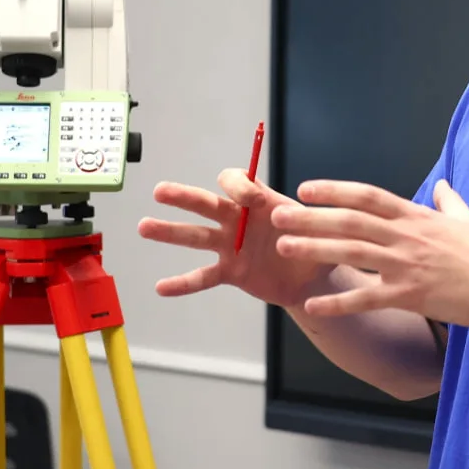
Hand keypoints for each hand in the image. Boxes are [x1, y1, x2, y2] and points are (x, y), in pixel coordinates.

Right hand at [137, 169, 329, 307]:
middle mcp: (240, 218)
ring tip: (144, 227)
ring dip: (170, 232)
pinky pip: (204, 276)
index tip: (251, 201)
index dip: (240, 188)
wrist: (314, 276)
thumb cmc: (319, 243)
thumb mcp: (324, 228)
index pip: (239, 181)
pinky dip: (184, 283)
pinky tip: (161, 287)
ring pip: (197, 236)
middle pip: (207, 203)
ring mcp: (232, 245)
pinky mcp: (231, 272)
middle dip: (184, 197)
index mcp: (261, 200)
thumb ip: (315, 223)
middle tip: (160, 191)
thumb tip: (303, 221)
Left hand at [270, 178, 468, 332]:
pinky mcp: (410, 295)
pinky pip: (367, 298)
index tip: (305, 189)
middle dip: (311, 218)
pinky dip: (338, 302)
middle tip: (279, 216)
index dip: (334, 190)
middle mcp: (406, 236)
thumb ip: (448, 201)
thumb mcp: (467, 219)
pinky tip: (312, 304)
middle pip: (350, 222)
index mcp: (416, 216)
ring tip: (284, 247)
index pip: (367, 196)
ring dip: (315, 249)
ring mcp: (406, 265)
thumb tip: (441, 185)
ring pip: (351, 253)